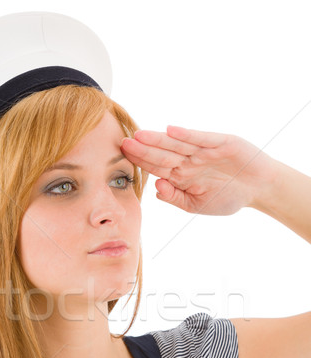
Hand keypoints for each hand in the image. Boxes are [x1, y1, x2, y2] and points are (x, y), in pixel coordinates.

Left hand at [121, 126, 279, 215]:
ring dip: (158, 140)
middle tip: (123, 143)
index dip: (140, 162)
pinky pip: (200, 138)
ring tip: (140, 135)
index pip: (156, 167)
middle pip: (162, 154)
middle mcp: (189, 160)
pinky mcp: (219, 142)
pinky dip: (187, 135)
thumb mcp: (197, 205)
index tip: (122, 158)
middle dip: (143, 149)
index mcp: (181, 175)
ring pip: (176, 144)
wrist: (258, 189)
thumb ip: (175, 198)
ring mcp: (203, 150)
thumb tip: (155, 188)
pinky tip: (171, 131)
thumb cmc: (228, 197)